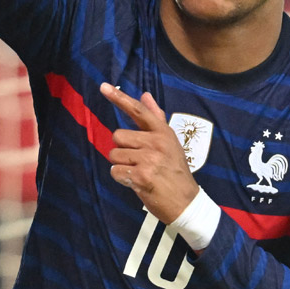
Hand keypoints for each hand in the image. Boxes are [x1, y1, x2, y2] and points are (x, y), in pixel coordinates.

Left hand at [101, 82, 199, 223]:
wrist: (185, 201)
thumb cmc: (174, 170)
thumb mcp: (169, 142)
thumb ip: (156, 118)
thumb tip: (145, 95)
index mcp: (163, 132)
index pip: (138, 111)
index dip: (119, 98)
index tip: (103, 86)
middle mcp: (156, 142)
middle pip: (118, 136)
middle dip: (123, 149)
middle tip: (139, 161)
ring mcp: (148, 159)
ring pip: (114, 154)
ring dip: (122, 165)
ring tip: (140, 172)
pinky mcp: (140, 176)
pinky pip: (115, 171)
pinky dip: (122, 178)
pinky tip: (136, 182)